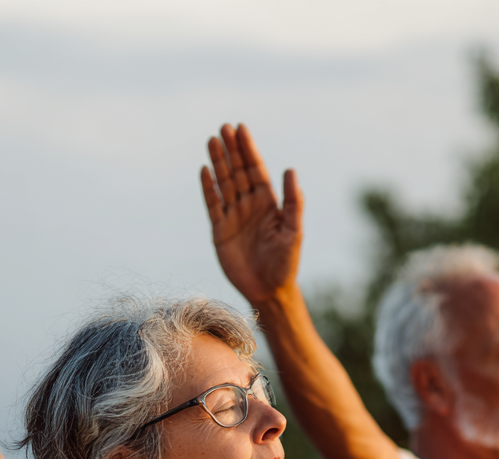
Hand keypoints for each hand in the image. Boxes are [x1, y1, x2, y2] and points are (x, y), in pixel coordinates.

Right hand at [201, 125, 302, 305]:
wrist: (268, 290)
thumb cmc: (286, 263)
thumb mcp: (293, 231)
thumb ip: (293, 202)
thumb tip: (290, 170)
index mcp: (268, 203)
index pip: (256, 170)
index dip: (248, 149)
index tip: (241, 128)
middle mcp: (249, 206)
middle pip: (238, 172)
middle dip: (231, 150)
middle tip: (223, 128)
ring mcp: (233, 217)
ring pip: (224, 184)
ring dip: (218, 163)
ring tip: (211, 141)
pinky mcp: (220, 231)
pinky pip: (213, 205)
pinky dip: (208, 189)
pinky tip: (204, 171)